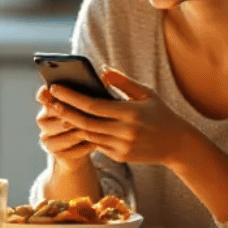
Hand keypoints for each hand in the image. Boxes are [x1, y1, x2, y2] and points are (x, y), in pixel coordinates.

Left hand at [45, 68, 193, 166]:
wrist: (177, 145)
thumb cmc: (161, 114)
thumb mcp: (146, 93)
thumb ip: (123, 82)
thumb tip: (102, 71)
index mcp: (131, 113)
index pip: (93, 106)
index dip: (71, 97)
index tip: (56, 88)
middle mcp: (124, 132)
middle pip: (85, 122)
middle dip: (64, 111)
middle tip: (49, 101)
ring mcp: (121, 147)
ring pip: (88, 135)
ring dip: (71, 124)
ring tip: (57, 111)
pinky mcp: (120, 157)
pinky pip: (96, 144)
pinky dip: (84, 134)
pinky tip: (73, 124)